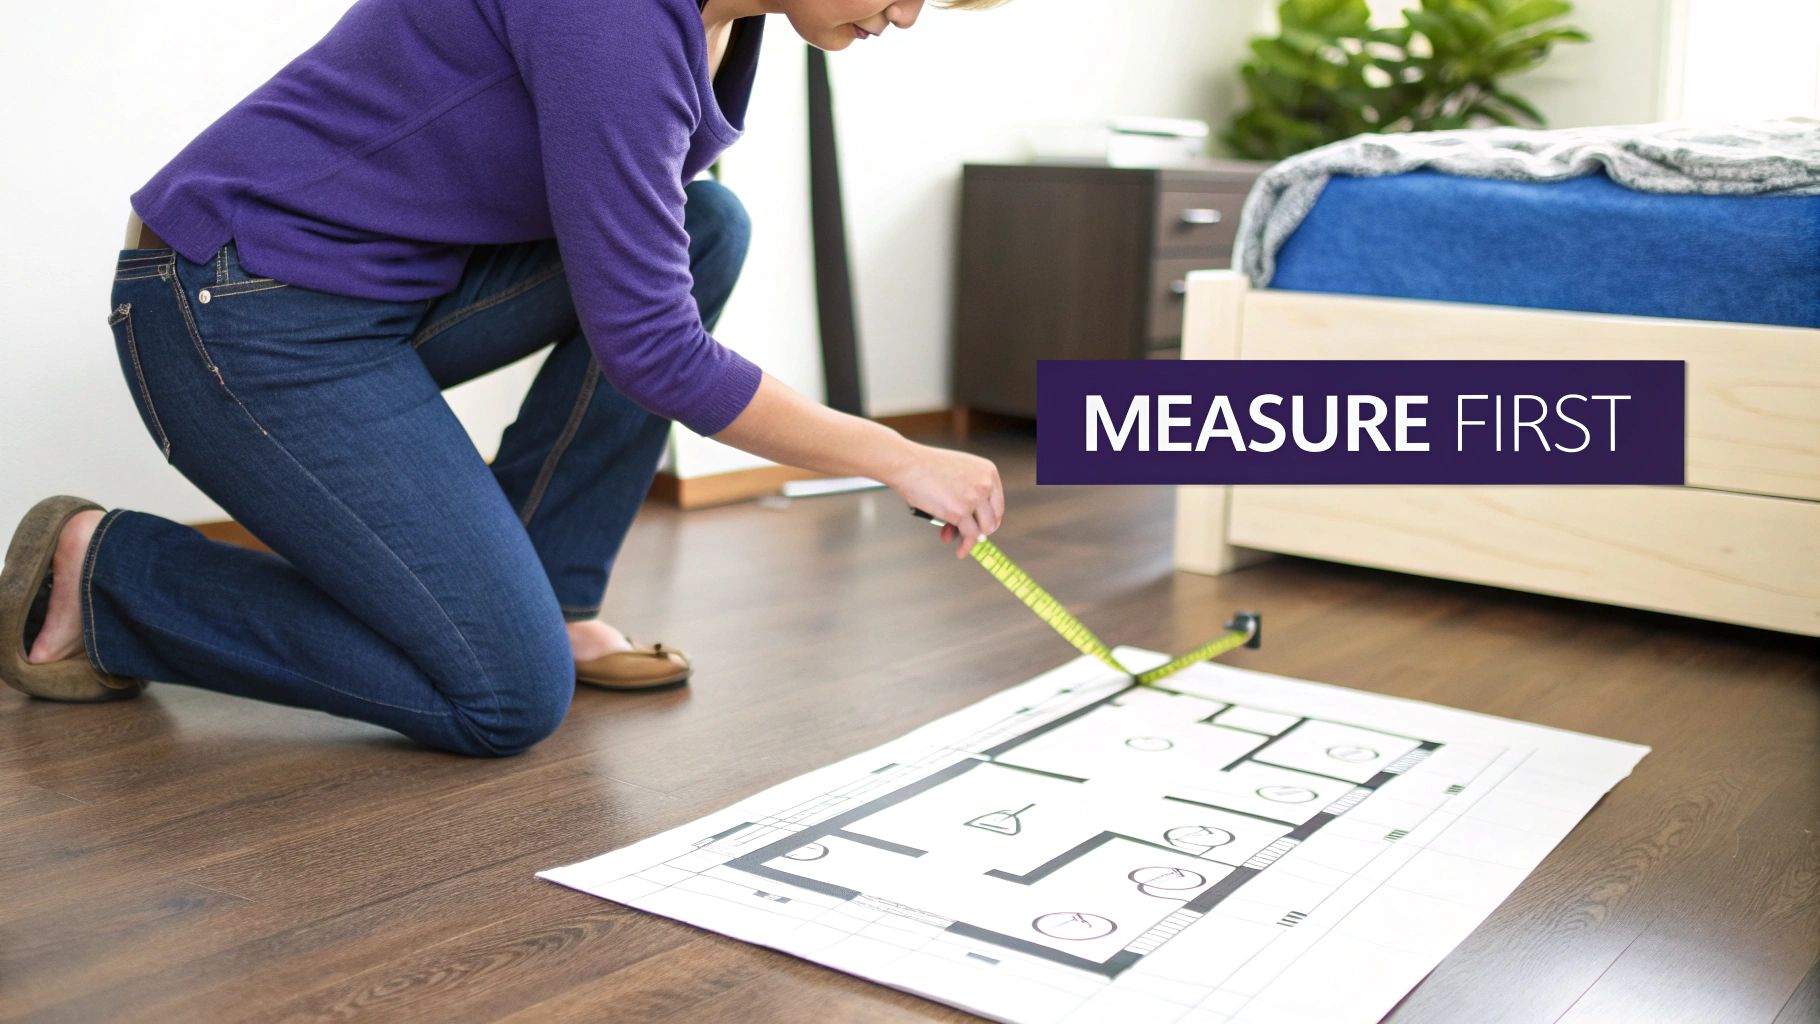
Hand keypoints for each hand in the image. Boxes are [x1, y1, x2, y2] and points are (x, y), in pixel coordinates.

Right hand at [885, 444, 1004, 557]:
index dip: (988, 518)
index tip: (980, 527)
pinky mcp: (961, 511)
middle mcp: (985, 484)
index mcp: (987, 471)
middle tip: (966, 533)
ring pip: (983, 529)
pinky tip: (960, 551)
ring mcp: (974, 497)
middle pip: (992, 518)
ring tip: (960, 544)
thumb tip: (971, 523)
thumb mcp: (957, 474)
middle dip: (979, 529)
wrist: (907, 464)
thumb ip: (967, 494)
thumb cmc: (925, 467)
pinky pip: (970, 535)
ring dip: (971, 539)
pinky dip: (965, 546)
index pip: (997, 503)